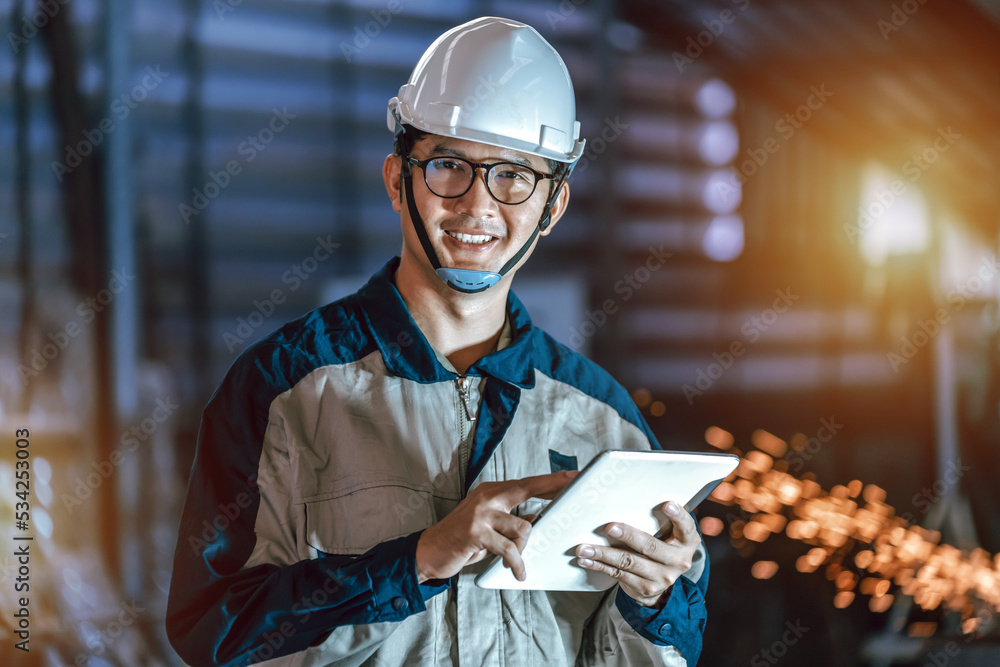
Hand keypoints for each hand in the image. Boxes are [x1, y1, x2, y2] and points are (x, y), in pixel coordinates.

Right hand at [416, 471, 576, 582]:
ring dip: (523, 549)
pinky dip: (516, 562)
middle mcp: (487, 497)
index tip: (572, 476)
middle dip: (553, 489)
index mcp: (491, 492)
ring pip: (522, 527)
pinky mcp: (476, 532)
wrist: (429, 552)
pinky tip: (518, 572)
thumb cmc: (461, 540)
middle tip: (573, 489)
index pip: (527, 483)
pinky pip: (508, 548)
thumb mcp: (489, 527)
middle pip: (528, 488)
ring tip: (516, 561)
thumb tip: (536, 517)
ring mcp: (481, 513)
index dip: (550, 480)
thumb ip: (510, 519)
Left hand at [574, 501, 699, 606]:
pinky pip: (617, 574)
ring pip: (628, 562)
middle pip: (650, 547)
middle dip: (628, 536)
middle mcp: (678, 561)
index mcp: (687, 542)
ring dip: (603, 553)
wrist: (662, 582)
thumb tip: (629, 494)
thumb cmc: (663, 545)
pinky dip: (599, 565)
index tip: (667, 504)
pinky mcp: (644, 587)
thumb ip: (660, 519)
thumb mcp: (671, 533)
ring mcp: (661, 577)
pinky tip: (586, 560)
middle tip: (610, 527)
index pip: (686, 527)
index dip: (678, 516)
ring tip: (584, 547)